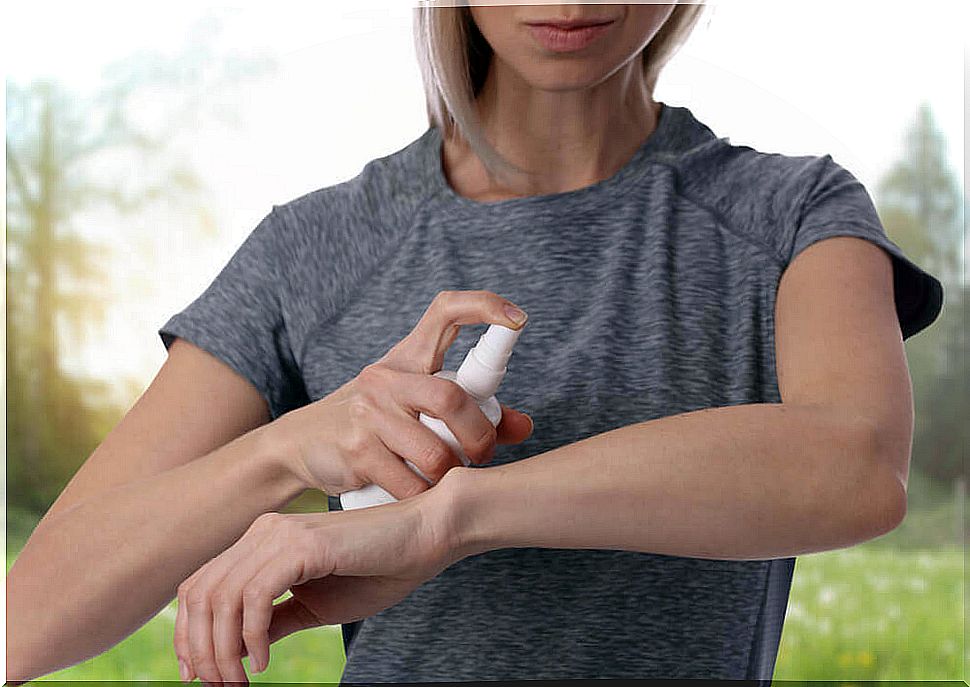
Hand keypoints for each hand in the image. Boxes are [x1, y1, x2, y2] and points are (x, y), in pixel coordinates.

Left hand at [173, 484, 460, 682]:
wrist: (426, 537)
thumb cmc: (379, 569)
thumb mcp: (316, 605)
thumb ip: (276, 620)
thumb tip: (238, 650)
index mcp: (262, 540)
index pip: (200, 587)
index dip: (189, 634)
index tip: (200, 674)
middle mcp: (263, 532)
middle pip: (201, 594)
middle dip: (200, 649)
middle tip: (218, 686)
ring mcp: (280, 534)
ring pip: (222, 598)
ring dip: (223, 650)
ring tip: (239, 681)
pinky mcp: (303, 546)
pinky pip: (255, 597)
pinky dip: (251, 635)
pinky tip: (263, 660)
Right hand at [270, 290, 532, 498]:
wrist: (300, 443)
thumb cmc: (373, 422)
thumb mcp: (415, 406)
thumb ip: (472, 413)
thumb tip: (524, 426)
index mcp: (408, 357)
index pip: (446, 311)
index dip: (484, 306)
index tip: (517, 319)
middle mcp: (387, 377)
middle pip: (451, 398)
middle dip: (479, 436)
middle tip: (482, 455)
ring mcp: (368, 413)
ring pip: (434, 452)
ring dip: (450, 475)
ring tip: (444, 479)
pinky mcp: (356, 450)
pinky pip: (409, 485)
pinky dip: (423, 498)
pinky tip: (418, 495)